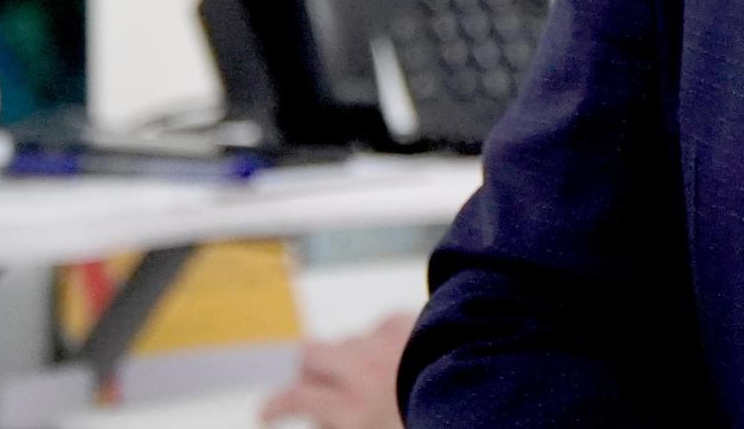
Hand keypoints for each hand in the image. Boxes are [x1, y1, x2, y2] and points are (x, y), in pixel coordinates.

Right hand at [260, 312, 414, 428]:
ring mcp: (388, 346)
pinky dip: (382, 338)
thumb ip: (334, 422)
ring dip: (349, 356)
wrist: (477, 411)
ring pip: (347, 339)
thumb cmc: (415, 421)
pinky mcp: (411, 328)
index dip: (274, 406)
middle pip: (311, 355)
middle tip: (315, 385)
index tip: (266, 412)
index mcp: (353, 413)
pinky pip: (382, 325)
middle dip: (308, 371)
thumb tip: (317, 416)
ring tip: (369, 375)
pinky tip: (390, 354)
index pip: (296, 398)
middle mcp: (364, 375)